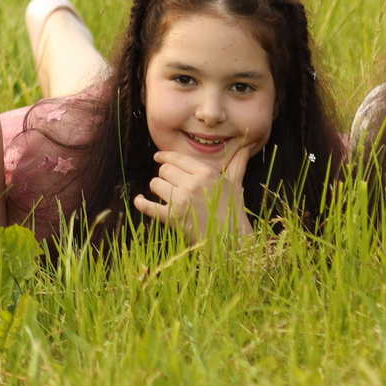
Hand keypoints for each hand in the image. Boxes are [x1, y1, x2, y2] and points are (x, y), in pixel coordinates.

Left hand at [132, 137, 258, 243]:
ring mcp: (181, 200)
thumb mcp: (235, 184)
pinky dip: (140, 203)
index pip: (177, 158)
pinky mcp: (172, 218)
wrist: (231, 239)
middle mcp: (192, 184)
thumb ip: (238, 163)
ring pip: (155, 184)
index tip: (158, 157)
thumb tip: (247, 146)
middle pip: (164, 170)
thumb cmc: (233, 210)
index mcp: (206, 173)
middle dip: (165, 175)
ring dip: (158, 188)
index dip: (165, 156)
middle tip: (171, 183)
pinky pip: (148, 206)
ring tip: (166, 194)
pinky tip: (138, 200)